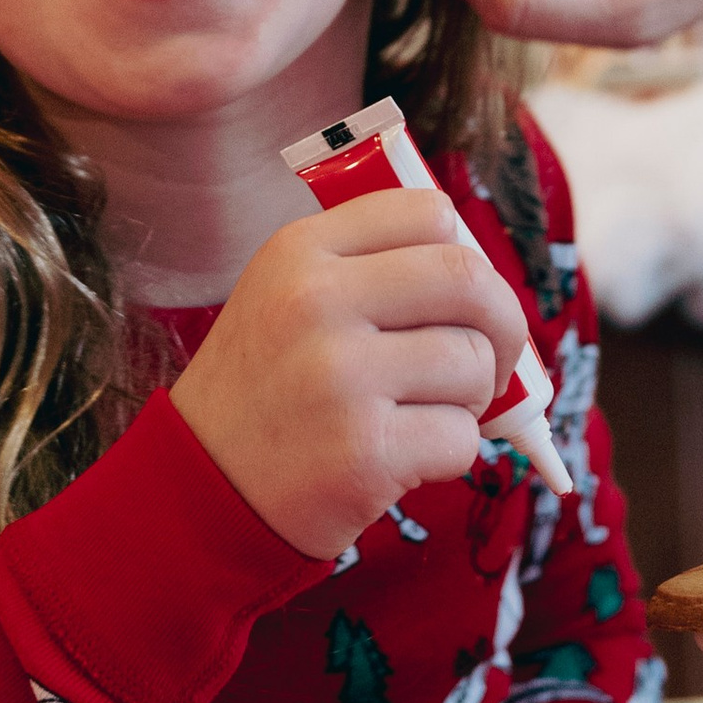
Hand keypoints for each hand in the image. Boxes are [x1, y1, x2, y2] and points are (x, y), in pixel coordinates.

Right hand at [169, 189, 527, 562]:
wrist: (200, 489)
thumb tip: (481, 274)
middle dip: (503, 325)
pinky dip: (451, 454)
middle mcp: (316, 301)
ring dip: (472, 399)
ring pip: (473, 364)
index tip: (463, 298)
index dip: (466, 256)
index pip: (429, 213)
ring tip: (423, 413)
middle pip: (468, 282)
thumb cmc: (265, 390)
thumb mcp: (283, 296)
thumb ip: (367, 268)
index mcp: (300, 251)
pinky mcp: (364, 452)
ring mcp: (340, 377)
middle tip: (493, 360)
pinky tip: (405, 458)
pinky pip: (461, 439)